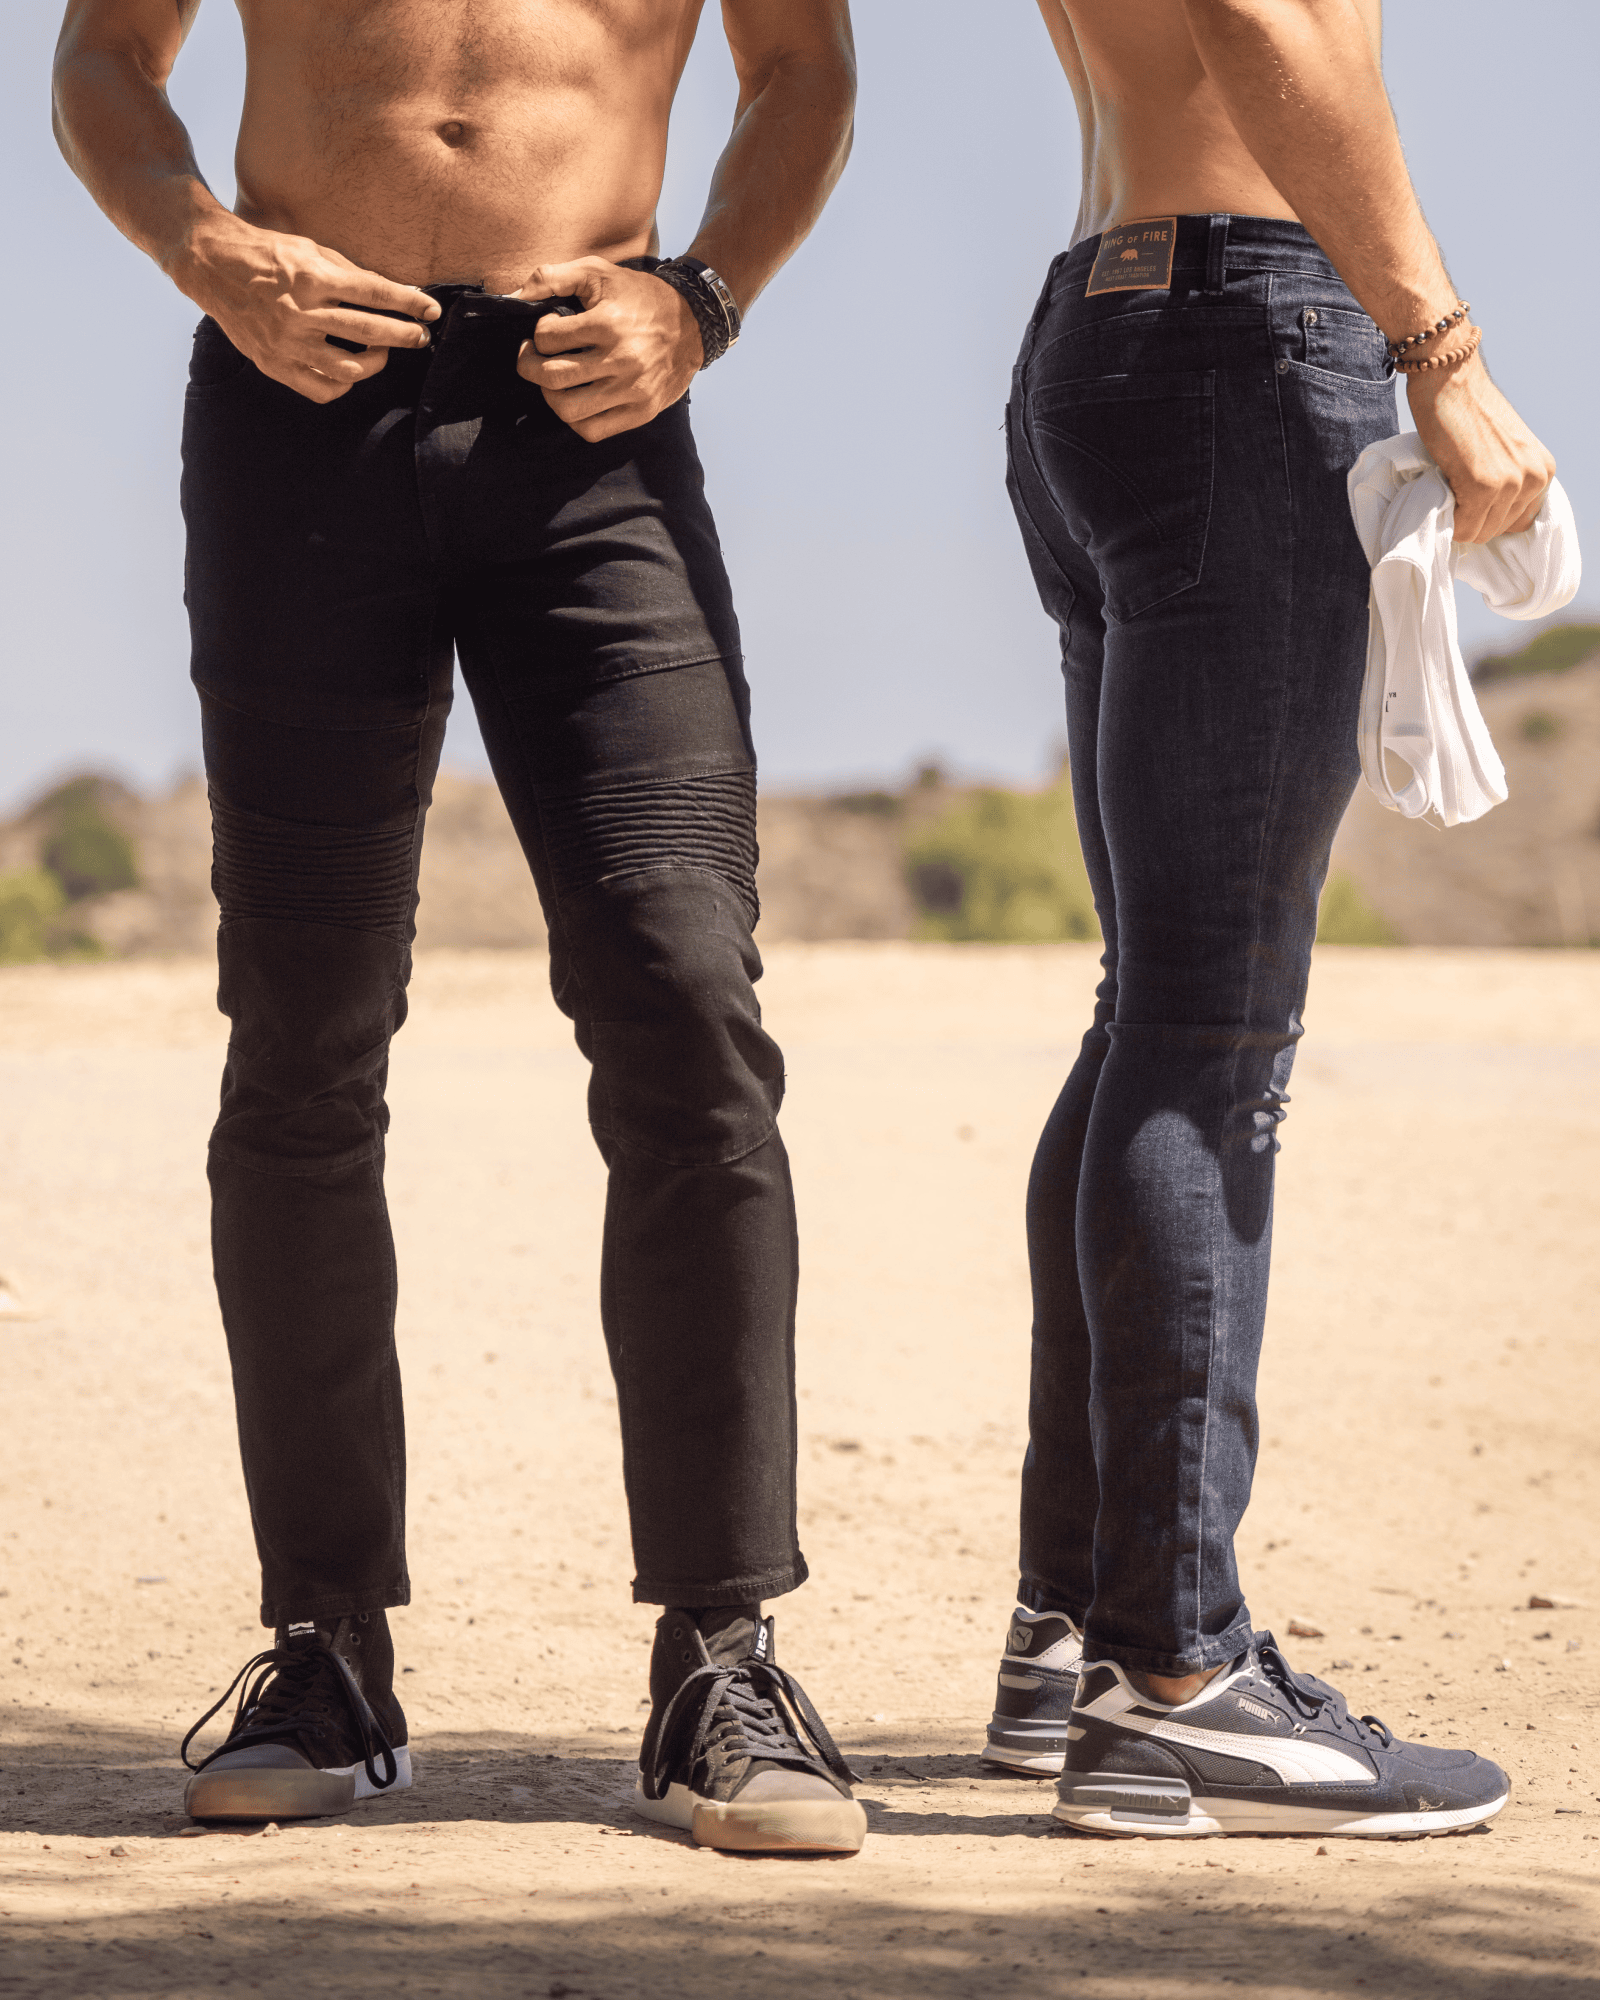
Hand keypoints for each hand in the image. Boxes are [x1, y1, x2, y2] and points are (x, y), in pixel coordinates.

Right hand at [174, 215, 439, 402]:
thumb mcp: (308, 249)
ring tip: (383, 352)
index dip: (409, 303)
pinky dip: (344, 385)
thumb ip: (348, 272)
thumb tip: (390, 293)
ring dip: (376, 363)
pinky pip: (322, 389)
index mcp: (312, 277)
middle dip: (404, 336)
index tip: (432, 310)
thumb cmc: (266, 253)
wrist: (210, 264)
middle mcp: (301, 313)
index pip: (375, 293)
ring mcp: (287, 343)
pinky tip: (350, 372)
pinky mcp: (275, 365)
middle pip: (369, 332)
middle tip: (421, 336)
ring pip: (350, 369)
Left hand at [513, 257, 703, 440]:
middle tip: (531, 358)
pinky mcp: (640, 412)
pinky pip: (593, 430)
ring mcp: (631, 390)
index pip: (548, 338)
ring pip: (568, 409)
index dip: (538, 333)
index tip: (546, 330)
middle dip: (529, 366)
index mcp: (608, 323)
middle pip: (552, 377)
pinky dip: (575, 420)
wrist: (692, 322)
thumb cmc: (640, 296)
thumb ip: (553, 276)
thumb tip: (515, 296)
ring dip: (549, 395)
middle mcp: (620, 360)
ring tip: (552, 380)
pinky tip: (575, 401)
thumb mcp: (598, 271)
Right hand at [1406, 356, 1554, 544]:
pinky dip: (1447, 520)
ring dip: (1457, 519)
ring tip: (1447, 489)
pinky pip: (1462, 527)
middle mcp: (1534, 478)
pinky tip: (1441, 492)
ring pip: (1478, 532)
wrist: (1451, 378)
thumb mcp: (1505, 447)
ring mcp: (1510, 483)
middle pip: (1496, 530)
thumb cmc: (1468, 409)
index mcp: (1543, 470)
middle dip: (1471, 518)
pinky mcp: (1483, 485)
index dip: (1488, 515)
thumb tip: (1488, 514)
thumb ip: (1507, 477)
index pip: (1517, 522)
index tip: (1468, 502)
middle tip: (1453, 492)